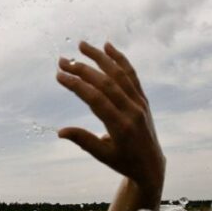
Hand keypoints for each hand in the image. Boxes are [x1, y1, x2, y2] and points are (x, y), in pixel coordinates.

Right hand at [56, 42, 164, 197]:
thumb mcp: (102, 155)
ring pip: (119, 74)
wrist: (151, 165)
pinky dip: (120, 59)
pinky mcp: (143, 99)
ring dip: (100, 58)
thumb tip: (60, 132)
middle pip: (106, 83)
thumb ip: (83, 140)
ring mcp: (139, 103)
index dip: (77, 85)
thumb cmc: (123, 162)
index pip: (96, 100)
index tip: (60, 75)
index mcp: (121, 127)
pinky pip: (131, 75)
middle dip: (83, 69)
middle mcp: (132, 111)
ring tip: (82, 45)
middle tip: (63, 61)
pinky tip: (107, 46)